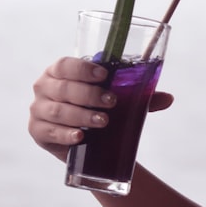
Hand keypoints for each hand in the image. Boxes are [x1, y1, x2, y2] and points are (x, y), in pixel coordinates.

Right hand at [28, 56, 173, 160]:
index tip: (104, 76)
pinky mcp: (37, 131)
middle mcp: (45, 86)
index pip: (66, 64)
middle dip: (89, 95)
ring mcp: (38, 109)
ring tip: (104, 122)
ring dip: (81, 116)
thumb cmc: (99, 110)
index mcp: (60, 70)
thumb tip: (169, 98)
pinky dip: (65, 134)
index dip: (83, 69)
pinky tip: (80, 137)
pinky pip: (49, 131)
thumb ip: (141, 97)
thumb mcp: (119, 101)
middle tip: (112, 103)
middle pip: (63, 88)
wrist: (86, 142)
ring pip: (58, 110)